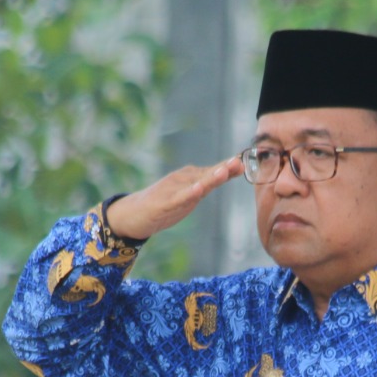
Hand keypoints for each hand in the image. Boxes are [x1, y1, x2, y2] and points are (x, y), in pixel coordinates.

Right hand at [104, 158, 244, 241]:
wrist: (132, 214)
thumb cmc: (163, 204)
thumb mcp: (188, 194)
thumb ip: (205, 184)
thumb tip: (227, 172)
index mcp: (190, 178)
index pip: (213, 172)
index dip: (229, 168)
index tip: (244, 161)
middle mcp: (182, 180)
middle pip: (207, 175)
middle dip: (223, 169)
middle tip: (238, 161)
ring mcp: (173, 190)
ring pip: (195, 184)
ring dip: (210, 178)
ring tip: (223, 172)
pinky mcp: (163, 203)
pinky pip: (179, 198)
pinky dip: (189, 193)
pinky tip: (198, 189)